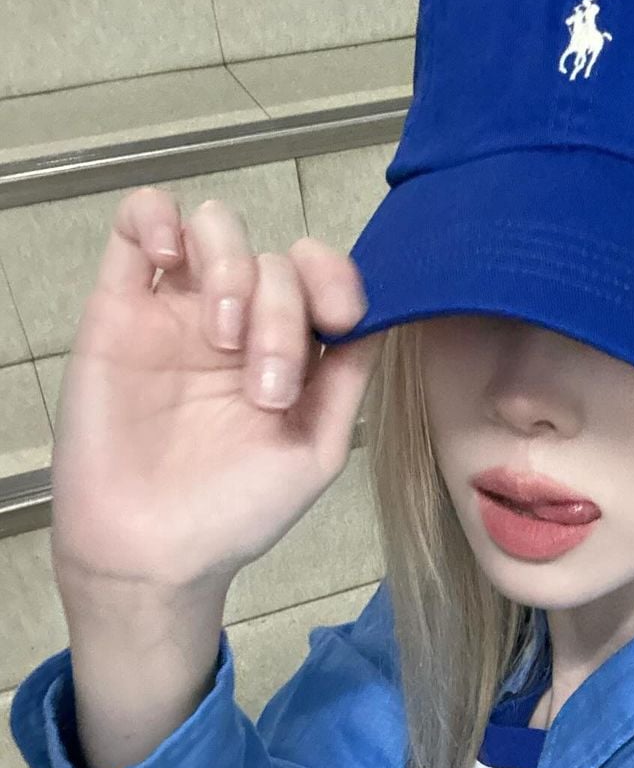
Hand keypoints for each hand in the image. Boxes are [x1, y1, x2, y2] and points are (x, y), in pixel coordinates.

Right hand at [50, 186, 378, 592]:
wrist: (152, 551)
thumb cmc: (235, 513)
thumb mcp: (316, 451)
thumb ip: (346, 380)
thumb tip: (379, 316)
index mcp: (291, 354)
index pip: (322, 280)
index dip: (337, 279)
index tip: (339, 319)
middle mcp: (240, 324)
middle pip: (275, 261)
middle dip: (282, 312)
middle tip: (264, 388)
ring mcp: (179, 311)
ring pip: (216, 229)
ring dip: (231, 269)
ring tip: (221, 336)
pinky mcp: (119, 308)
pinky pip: (136, 223)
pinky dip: (157, 215)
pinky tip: (170, 256)